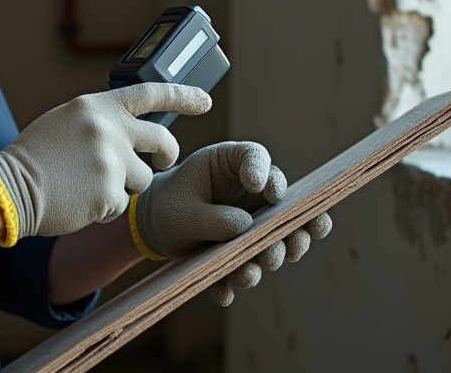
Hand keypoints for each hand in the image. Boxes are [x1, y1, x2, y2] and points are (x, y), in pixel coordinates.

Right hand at [0, 83, 211, 243]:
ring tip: (90, 186)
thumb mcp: (67, 121)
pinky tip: (81, 201)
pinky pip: (123, 204)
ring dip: (125, 186)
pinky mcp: (110, 194)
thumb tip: (132, 129)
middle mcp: (109, 129)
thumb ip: (101, 121)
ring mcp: (111, 162)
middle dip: (166, 155)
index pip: (151, 93)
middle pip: (163, 142)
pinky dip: (106, 208)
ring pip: (144, 180)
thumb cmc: (35, 156)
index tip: (205, 100)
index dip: (183, 96)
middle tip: (162, 161)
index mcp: (97, 106)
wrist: (9, 187)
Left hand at [129, 141, 331, 305]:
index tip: (264, 190)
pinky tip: (224, 292)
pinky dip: (238, 278)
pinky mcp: (246, 249)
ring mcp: (253, 222)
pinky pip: (250, 264)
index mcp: (230, 165)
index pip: (256, 157)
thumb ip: (210, 217)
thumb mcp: (180, 210)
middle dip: (292, 223)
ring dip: (276, 252)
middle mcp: (250, 193)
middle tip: (292, 240)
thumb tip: (244, 226)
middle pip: (284, 202)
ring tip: (266, 262)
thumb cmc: (170, 204)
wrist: (158, 226)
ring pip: (277, 236)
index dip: (266, 174)